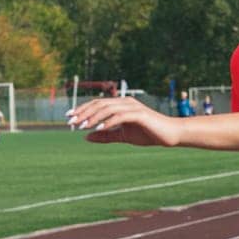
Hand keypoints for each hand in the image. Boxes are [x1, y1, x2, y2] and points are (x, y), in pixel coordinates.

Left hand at [66, 98, 181, 146]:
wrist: (170, 135)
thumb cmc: (148, 133)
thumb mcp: (123, 135)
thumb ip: (106, 135)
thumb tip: (86, 136)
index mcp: (120, 105)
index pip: (97, 104)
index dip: (82, 110)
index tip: (68, 118)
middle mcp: (125, 102)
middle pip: (99, 104)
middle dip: (83, 113)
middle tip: (70, 122)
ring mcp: (132, 107)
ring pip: (107, 108)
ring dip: (93, 117)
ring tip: (81, 126)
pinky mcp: (139, 114)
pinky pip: (120, 116)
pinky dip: (107, 121)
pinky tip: (98, 128)